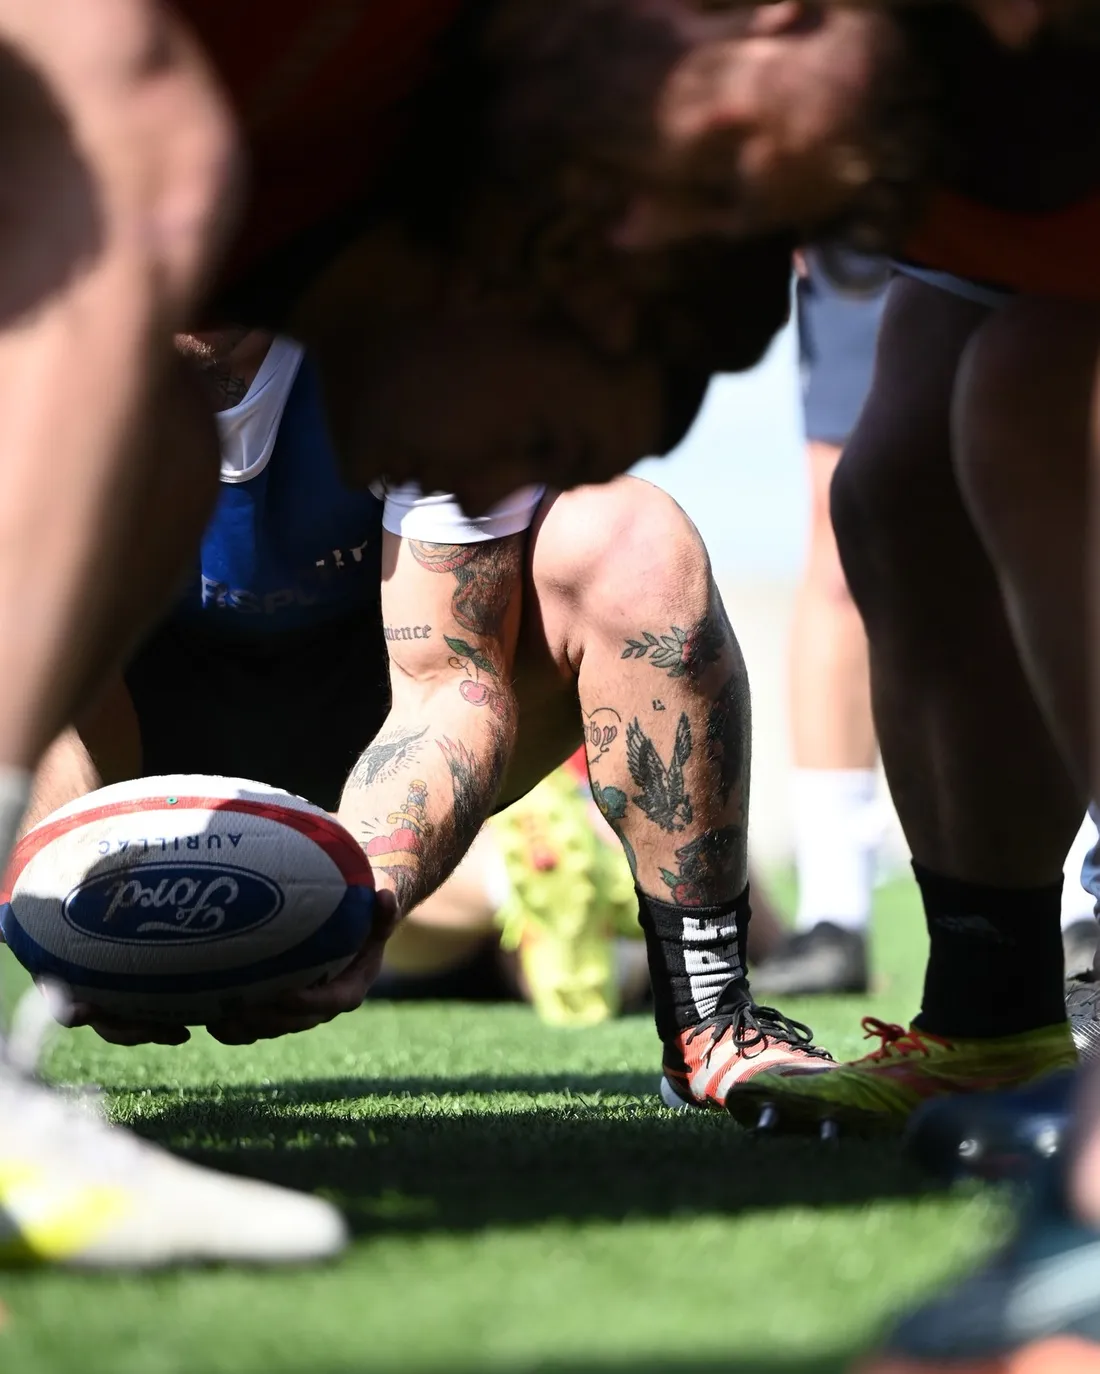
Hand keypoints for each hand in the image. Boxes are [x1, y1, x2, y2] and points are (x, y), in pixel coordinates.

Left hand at [67, 890, 399, 1047]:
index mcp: (350, 985)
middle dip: (265, 1022)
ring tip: (214, 1020)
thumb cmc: (361, 910)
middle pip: (293, 1022)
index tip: (287, 994)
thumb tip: (385, 897)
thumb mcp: (378, 906)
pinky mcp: (271, 1003)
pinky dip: (228, 1018)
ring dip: (242, 1028)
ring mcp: (294, 1006)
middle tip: (237, 1011)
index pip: (332, 1001)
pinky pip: (250, 1017)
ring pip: (268, 1027)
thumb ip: (384, 906)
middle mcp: (321, 1003)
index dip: (309, 1002)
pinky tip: (200, 1008)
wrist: (350, 920)